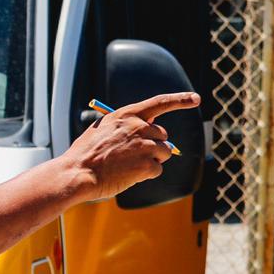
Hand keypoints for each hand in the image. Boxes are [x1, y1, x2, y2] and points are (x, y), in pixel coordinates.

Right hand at [60, 92, 199, 202]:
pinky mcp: (147, 165)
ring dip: (152, 160)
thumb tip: (148, 131)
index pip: (160, 102)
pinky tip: (128, 174)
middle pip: (163, 135)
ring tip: (129, 165)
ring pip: (164, 152)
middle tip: (134, 155)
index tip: (195, 99)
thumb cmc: (86, 153)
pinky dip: (146, 174)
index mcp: (127, 114)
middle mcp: (139, 127)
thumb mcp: (103, 129)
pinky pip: (157, 169)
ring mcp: (145, 146)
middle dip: (154, 145)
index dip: (180, 100)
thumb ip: (125, 126)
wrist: (78, 172)